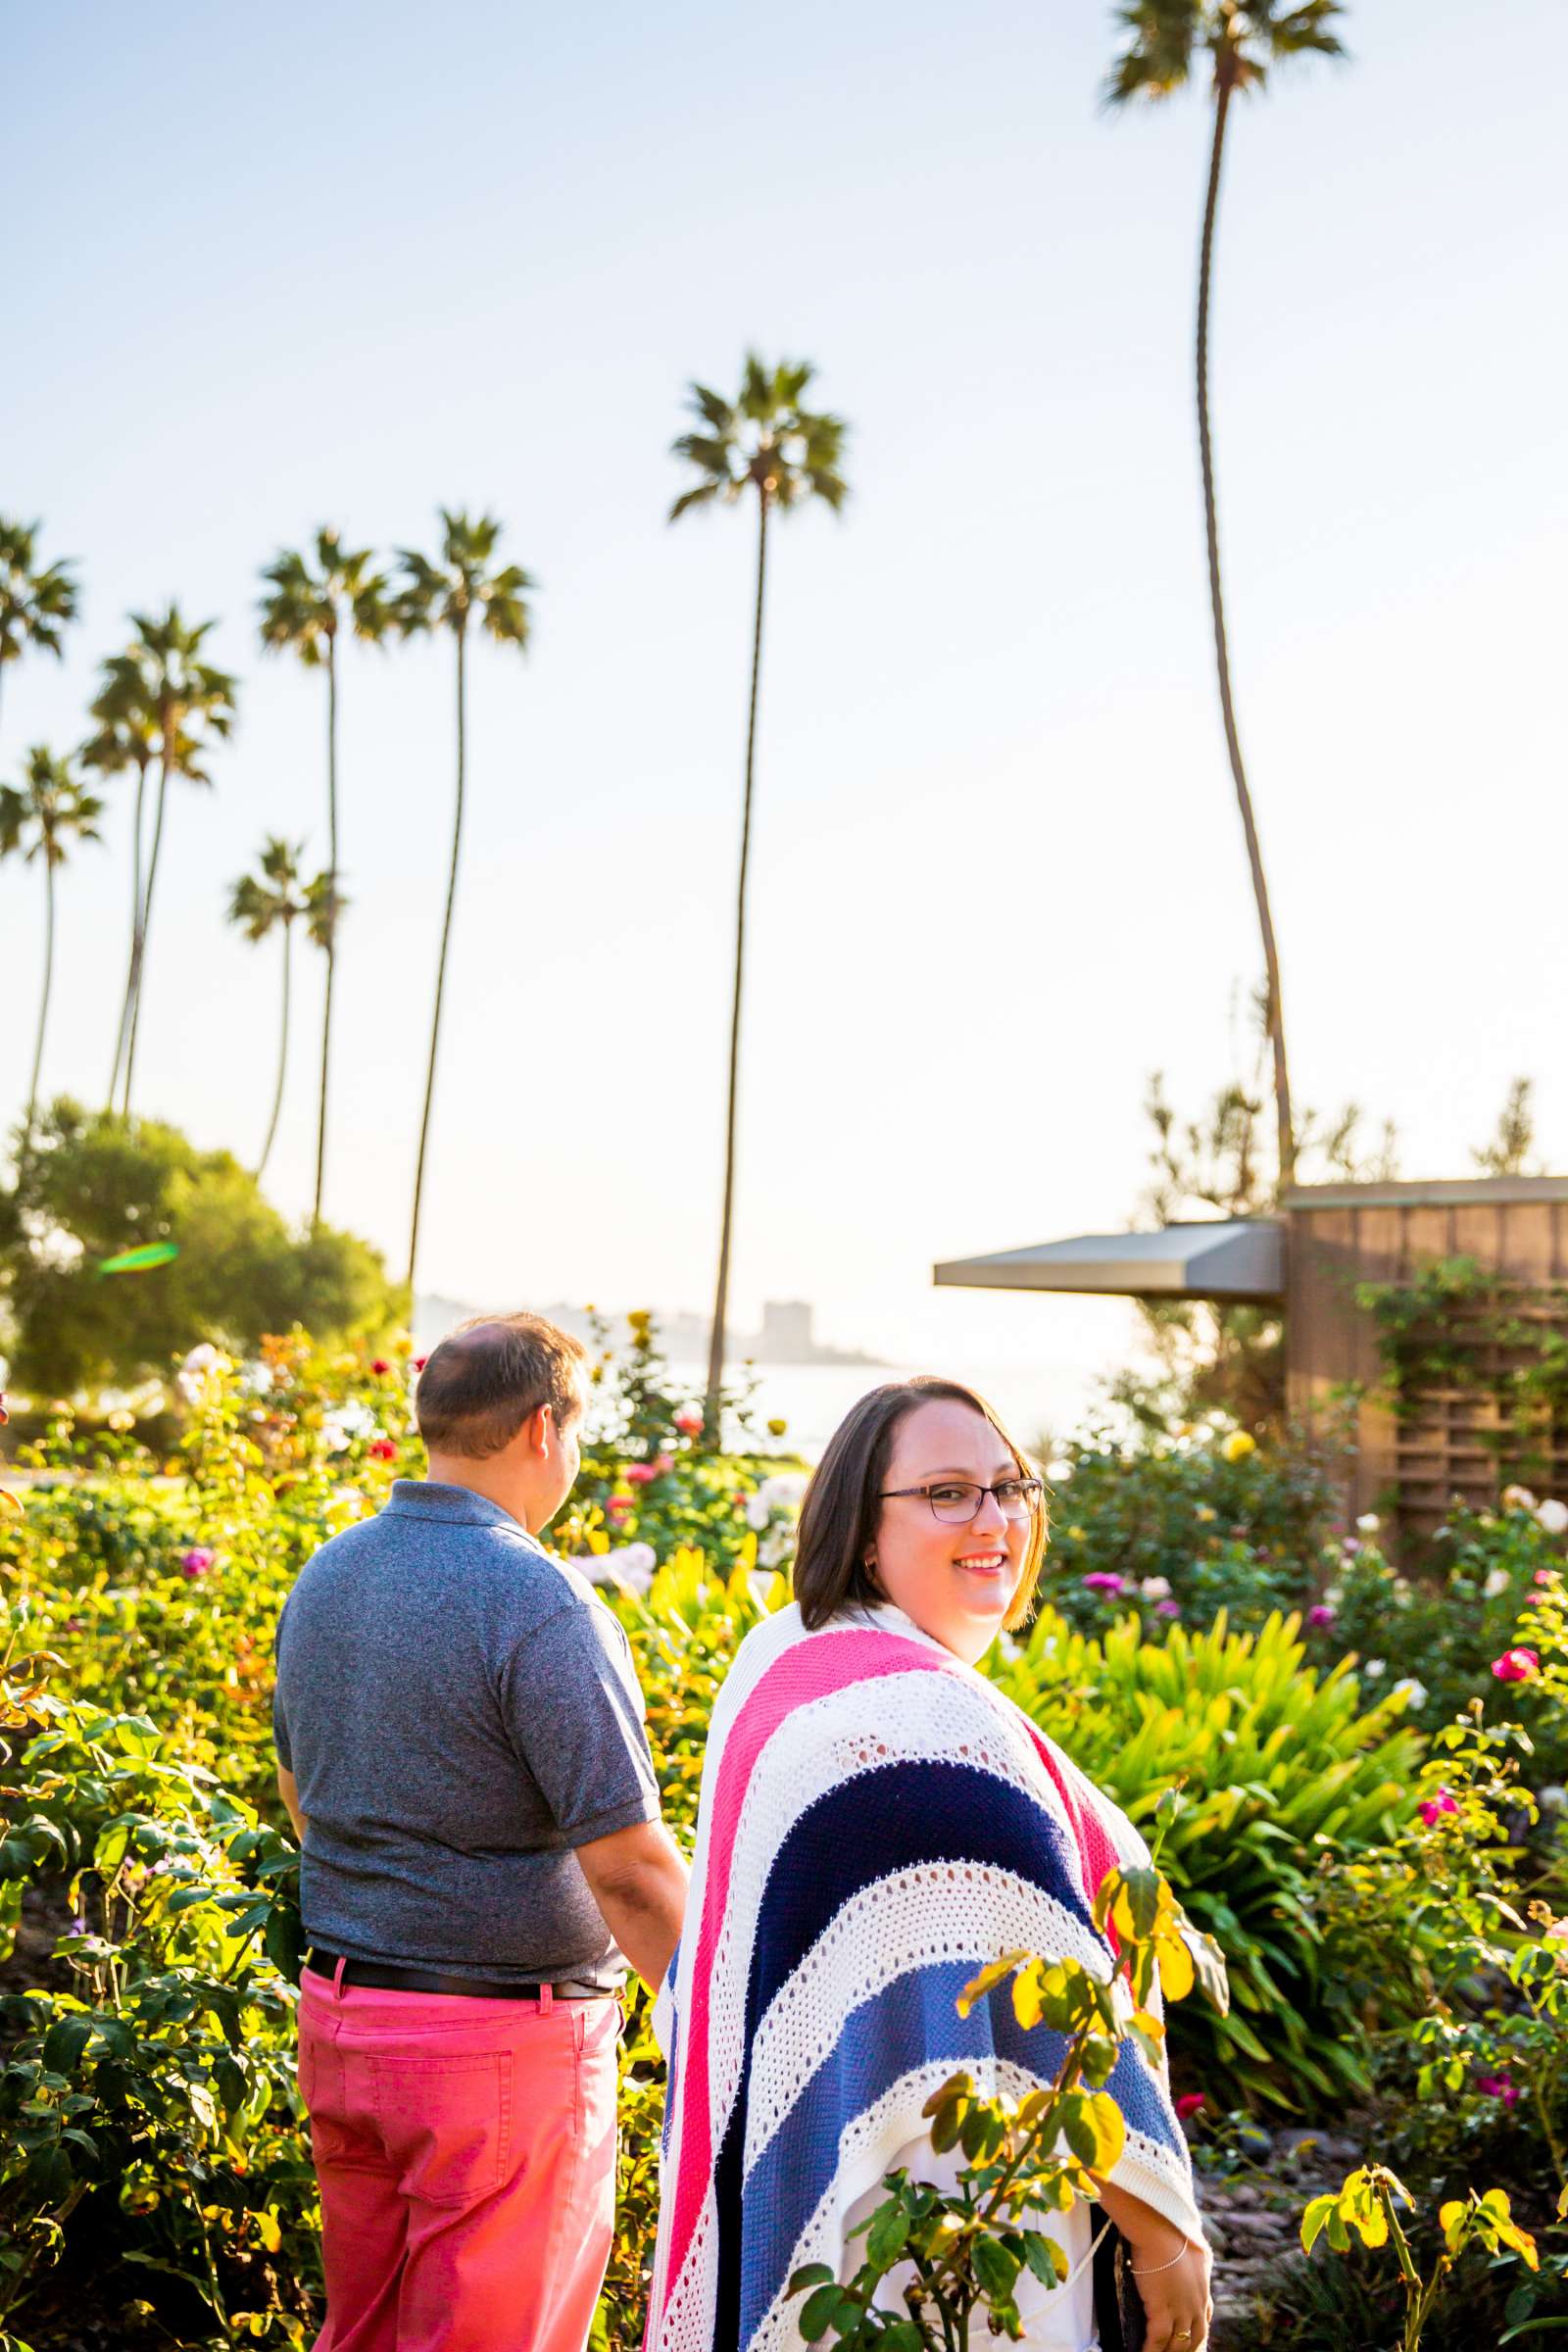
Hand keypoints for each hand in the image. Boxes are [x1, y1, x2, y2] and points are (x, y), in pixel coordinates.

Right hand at [1127, 2230, 1211, 2351]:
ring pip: (1177, 2345)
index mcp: (1203, 2292)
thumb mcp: (1197, 2249)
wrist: (1161, 2228)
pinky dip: (1151, 2350)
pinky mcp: (1162, 2309)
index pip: (1203, 2325)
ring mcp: (1180, 2310)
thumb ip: (1198, 2261)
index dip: (1196, 2340)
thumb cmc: (1174, 2230)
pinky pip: (1158, 2340)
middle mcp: (1195, 2305)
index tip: (1191, 2348)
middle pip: (1193, 2341)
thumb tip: (1200, 2255)